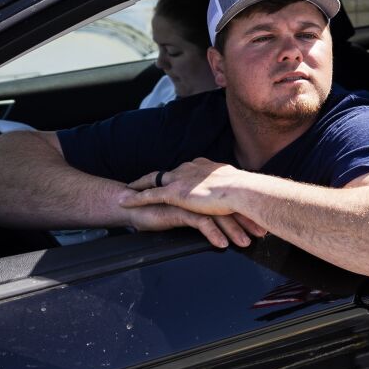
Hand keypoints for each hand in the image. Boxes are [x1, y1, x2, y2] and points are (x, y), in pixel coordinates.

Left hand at [124, 159, 267, 248]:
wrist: (242, 191)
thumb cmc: (245, 190)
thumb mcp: (236, 185)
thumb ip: (231, 187)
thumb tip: (239, 192)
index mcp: (204, 167)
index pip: (186, 169)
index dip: (177, 174)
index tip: (172, 176)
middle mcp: (189, 169)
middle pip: (166, 172)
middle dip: (154, 177)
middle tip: (142, 180)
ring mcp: (180, 180)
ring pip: (153, 181)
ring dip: (138, 185)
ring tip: (127, 189)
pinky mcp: (174, 194)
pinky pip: (148, 196)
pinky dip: (135, 198)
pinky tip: (123, 201)